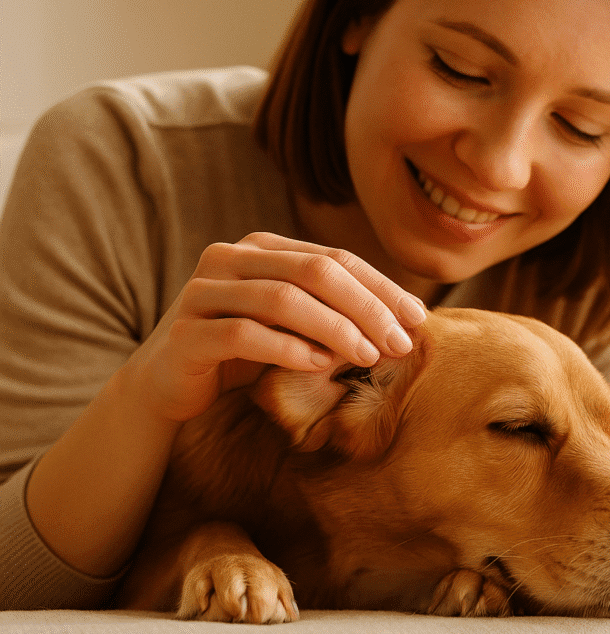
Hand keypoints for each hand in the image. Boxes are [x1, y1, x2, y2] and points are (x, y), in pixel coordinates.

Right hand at [123, 232, 426, 422]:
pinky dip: (287, 349)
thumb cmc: (243, 353)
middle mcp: (230, 258)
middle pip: (314, 272)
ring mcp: (203, 292)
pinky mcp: (185, 333)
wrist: (168, 385)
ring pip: (282, 299)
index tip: (418, 319)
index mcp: (262, 247)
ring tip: (369, 356)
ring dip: (335, 329)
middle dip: (366, 307)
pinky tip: (319, 366)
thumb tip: (408, 320)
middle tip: (400, 343)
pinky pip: (243, 334)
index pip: (335, 259)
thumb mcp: (293, 324)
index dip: (381, 287)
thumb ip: (333, 310)